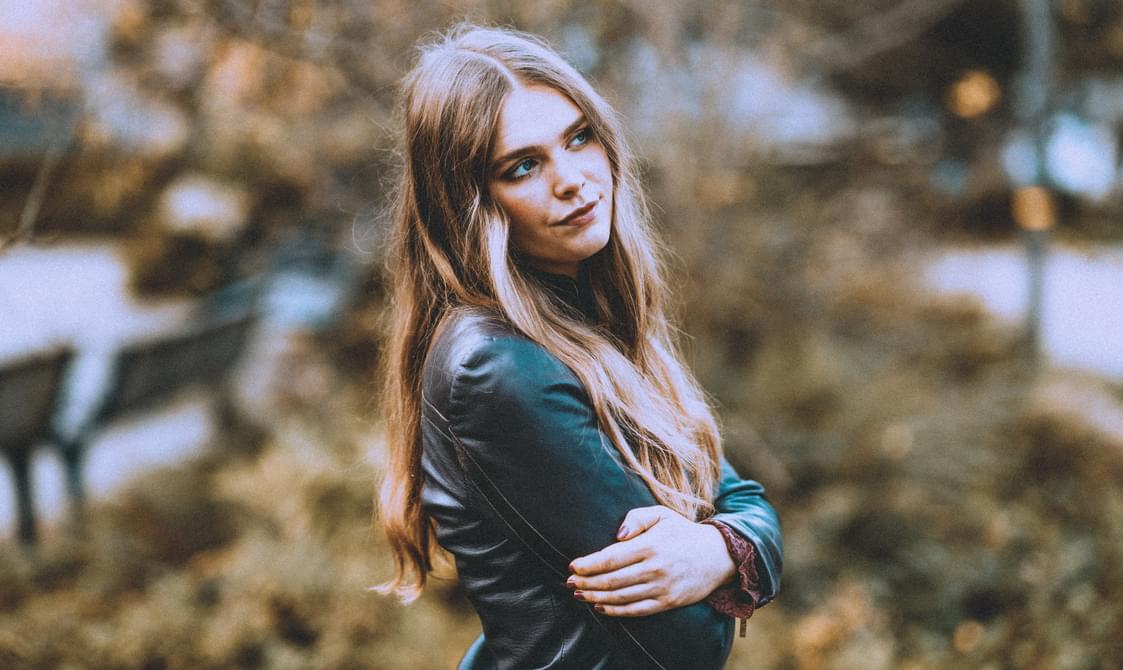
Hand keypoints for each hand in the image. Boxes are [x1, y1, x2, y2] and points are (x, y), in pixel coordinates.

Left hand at [566, 505, 734, 616]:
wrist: (718, 555)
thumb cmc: (682, 532)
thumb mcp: (661, 514)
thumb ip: (636, 518)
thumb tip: (616, 535)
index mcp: (650, 545)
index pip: (610, 558)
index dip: (588, 565)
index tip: (573, 566)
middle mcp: (655, 568)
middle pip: (612, 580)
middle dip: (587, 583)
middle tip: (570, 583)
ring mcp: (662, 587)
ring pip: (621, 597)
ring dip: (596, 598)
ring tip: (580, 595)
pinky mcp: (669, 602)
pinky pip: (637, 610)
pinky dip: (616, 611)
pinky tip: (601, 608)